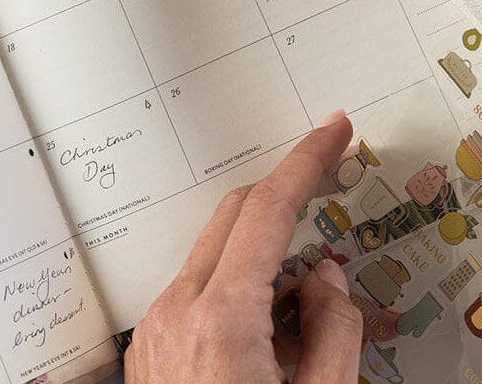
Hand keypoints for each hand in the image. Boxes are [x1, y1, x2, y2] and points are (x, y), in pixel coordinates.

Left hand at [124, 114, 360, 383]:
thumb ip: (333, 336)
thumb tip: (326, 279)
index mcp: (221, 322)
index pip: (269, 211)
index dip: (306, 162)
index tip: (332, 134)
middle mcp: (176, 314)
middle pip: (235, 218)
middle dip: (284, 194)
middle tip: (328, 181)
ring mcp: (155, 330)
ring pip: (215, 258)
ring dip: (261, 261)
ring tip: (306, 314)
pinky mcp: (148, 348)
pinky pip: (195, 295)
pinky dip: (234, 296)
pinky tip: (266, 341)